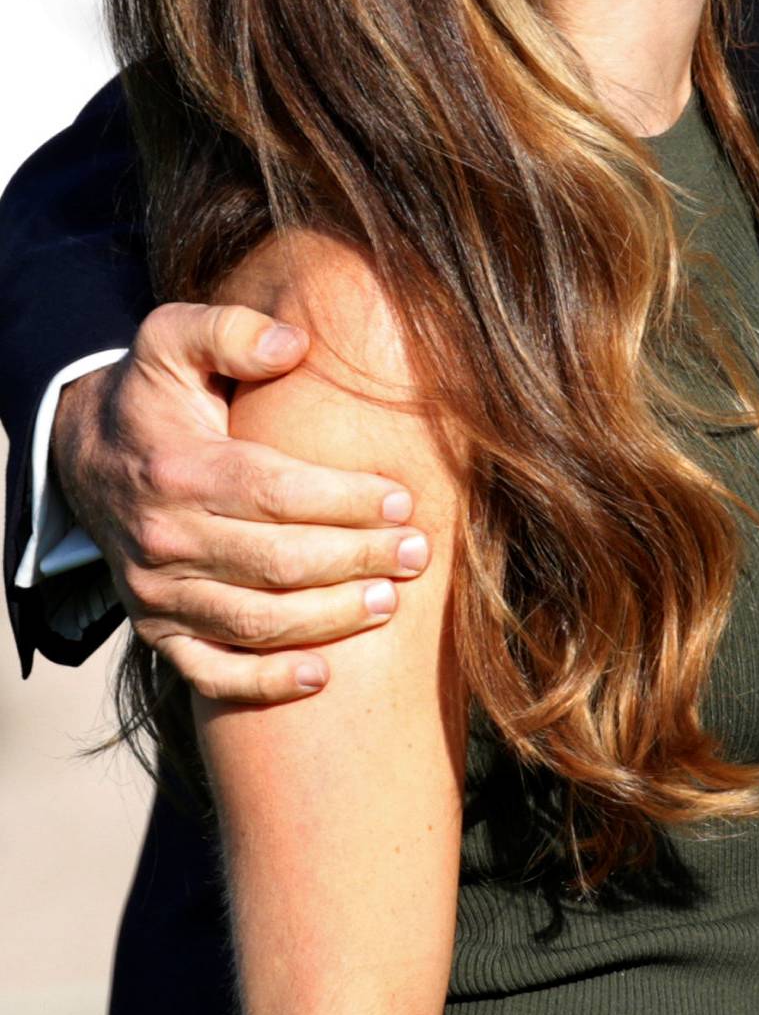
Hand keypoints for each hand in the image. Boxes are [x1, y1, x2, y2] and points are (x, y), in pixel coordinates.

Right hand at [52, 303, 428, 703]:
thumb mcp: (175, 338)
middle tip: (416, 553)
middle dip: (355, 560)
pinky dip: (263, 682)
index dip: (343, 501)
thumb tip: (293, 343)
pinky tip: (321, 675)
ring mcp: (157, 593)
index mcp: (179, 470)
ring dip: (328, 618)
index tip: (401, 500)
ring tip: (389, 601)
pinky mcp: (157, 629)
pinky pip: (209, 672)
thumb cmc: (155, 392)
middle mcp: (163, 539)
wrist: (86, 455)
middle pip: (276, 563)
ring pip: (252, 621)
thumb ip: (232, 331)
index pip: (274, 493)